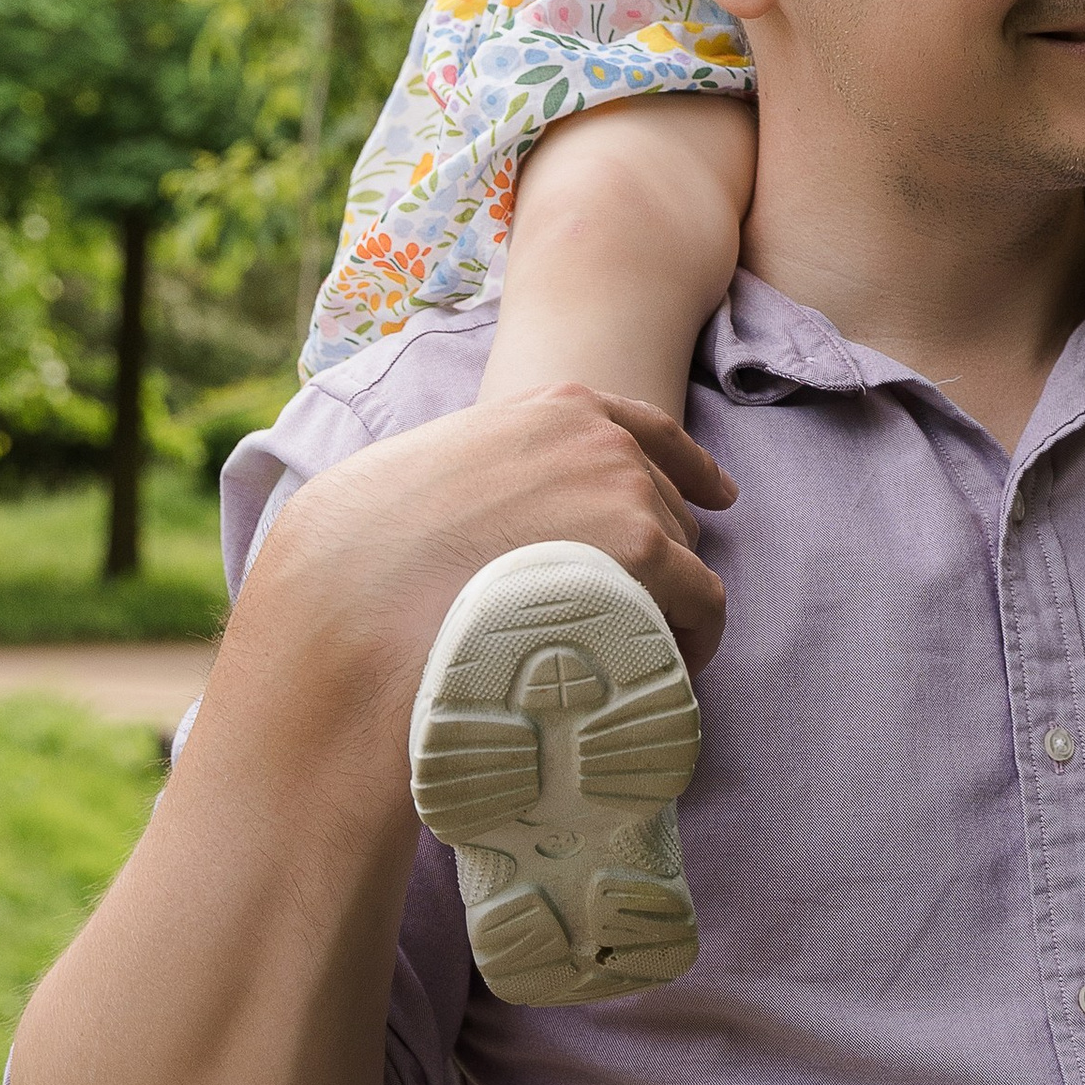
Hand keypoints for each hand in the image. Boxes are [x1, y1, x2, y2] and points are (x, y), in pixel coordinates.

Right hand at [266, 382, 734, 675]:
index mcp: (551, 407)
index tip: (717, 497)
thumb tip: (492, 508)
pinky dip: (693, 642)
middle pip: (665, 503)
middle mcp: (600, 436)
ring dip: (669, 605)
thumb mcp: (432, 468)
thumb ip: (486, 467)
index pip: (644, 427)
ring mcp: (626, 489)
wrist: (367, 592)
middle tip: (630, 615)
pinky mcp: (644, 553)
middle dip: (657, 558)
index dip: (686, 468)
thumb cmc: (374, 549)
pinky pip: (702, 604)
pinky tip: (663, 677)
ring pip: (685, 558)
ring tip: (632, 657)